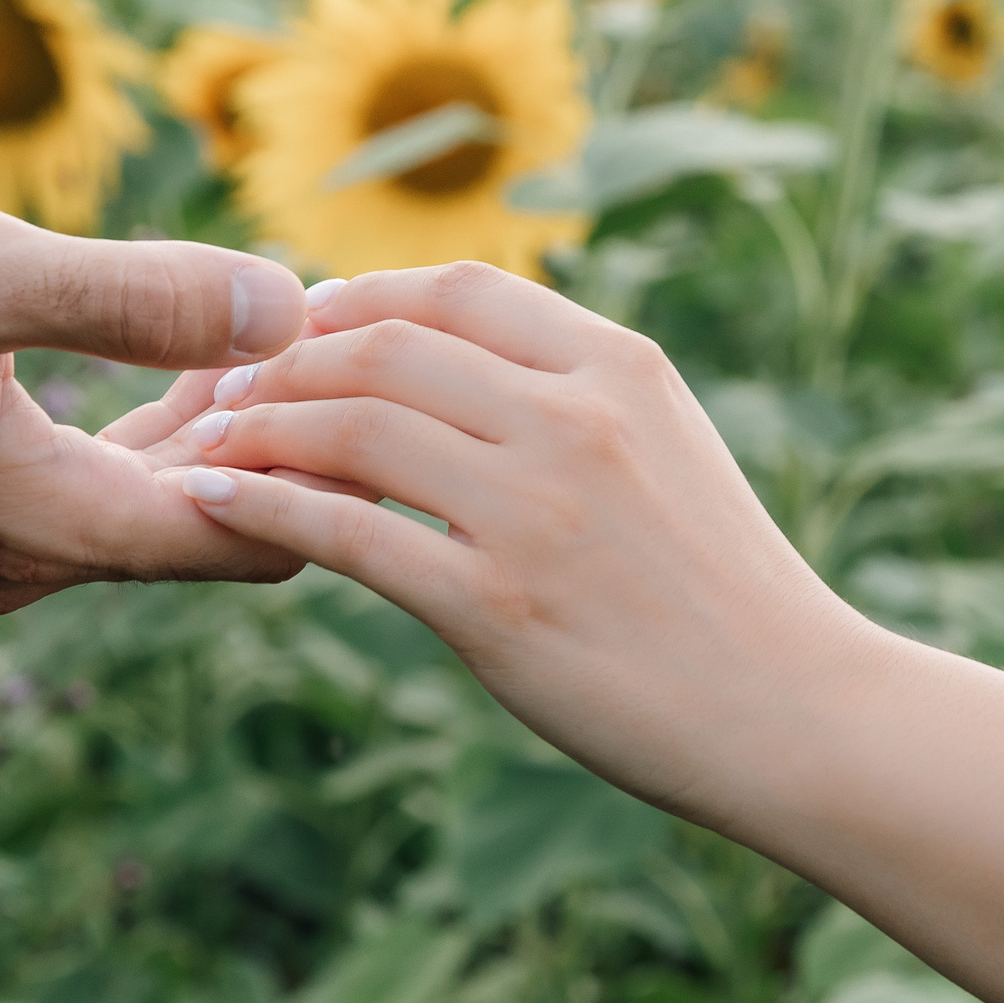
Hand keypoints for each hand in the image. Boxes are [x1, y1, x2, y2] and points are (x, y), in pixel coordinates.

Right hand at [0, 170, 309, 614]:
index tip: (366, 351)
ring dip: (212, 430)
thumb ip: (135, 295)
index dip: (330, 450)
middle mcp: (16, 565)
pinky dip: (140, 433)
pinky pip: (81, 493)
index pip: (258, 532)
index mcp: (41, 525)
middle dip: (284, 435)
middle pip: (214, 529)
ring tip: (269, 323)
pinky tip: (171, 353)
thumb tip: (291, 305)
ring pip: (147, 510)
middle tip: (335, 320)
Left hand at [148, 262, 881, 825]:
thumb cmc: (723, 592)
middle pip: (386, 345)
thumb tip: (460, 363)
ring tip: (204, 443)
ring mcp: (535, 511)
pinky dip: (261, 509)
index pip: (459, 288)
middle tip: (224, 387)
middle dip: (286, 359)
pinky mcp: (497, 606)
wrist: (799, 714)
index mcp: (619, 369)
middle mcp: (574, 420)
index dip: (362, 294)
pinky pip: (345, 535)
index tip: (303, 322)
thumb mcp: (668, 450)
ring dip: (256, 428)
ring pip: (351, 425)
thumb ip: (572, 397)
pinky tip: (210, 504)